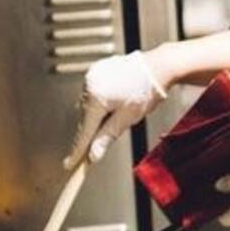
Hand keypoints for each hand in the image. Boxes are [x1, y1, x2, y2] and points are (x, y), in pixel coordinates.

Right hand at [63, 51, 167, 168]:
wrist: (159, 66)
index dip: (78, 150)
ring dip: (96, 114)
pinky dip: (99, 101)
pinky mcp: (96, 70)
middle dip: (92, 131)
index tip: (70, 164)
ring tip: (119, 112)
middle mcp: (89, 85)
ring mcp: (92, 75)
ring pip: (88, 105)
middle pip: (85, 118)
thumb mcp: (127, 118)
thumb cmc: (147, 90)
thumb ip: (107, 137)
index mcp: (96, 98)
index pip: (84, 131)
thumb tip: (94, 154)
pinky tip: (115, 100)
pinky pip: (92, 92)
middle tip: (97, 145)